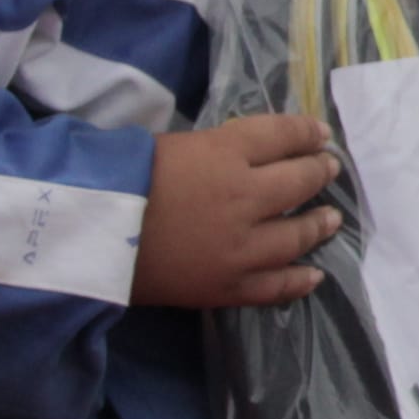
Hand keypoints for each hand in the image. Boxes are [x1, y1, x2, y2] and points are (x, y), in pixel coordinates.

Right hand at [127, 115, 340, 307]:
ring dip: (318, 224)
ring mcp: (242, 247)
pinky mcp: (228, 286)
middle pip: (299, 181)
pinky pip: (275, 286)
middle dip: (319, 172)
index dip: (305, 133)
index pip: (281, 135)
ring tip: (331, 219)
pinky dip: (298, 280)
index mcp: (226, 153)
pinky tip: (313, 276)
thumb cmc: (119, 178)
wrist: (88, 235)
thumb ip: (213, 148)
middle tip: (328, 170)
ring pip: (297, 236)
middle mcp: (245, 198)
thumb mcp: (168, 144)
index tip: (319, 134)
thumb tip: (242, 154)